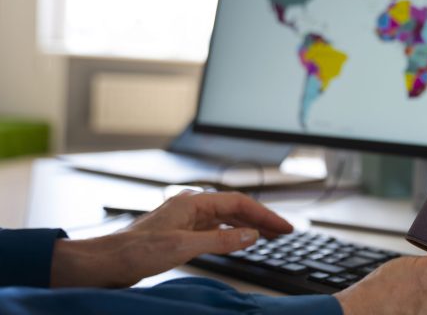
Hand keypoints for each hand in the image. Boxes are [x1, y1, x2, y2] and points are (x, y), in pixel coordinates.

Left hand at [51, 191, 292, 287]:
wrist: (106, 262)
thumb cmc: (135, 251)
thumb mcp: (184, 246)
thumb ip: (221, 240)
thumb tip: (250, 235)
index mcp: (193, 202)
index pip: (239, 204)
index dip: (264, 215)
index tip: (283, 227)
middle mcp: (191, 207)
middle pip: (235, 209)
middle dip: (261, 219)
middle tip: (284, 231)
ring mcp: (186, 220)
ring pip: (226, 218)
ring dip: (249, 226)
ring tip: (269, 236)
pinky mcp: (181, 233)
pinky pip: (215, 229)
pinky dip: (232, 234)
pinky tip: (240, 241)